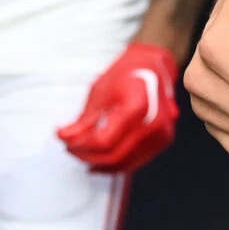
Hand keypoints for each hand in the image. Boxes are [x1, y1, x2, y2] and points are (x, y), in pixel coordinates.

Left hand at [59, 42, 182, 172]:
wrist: (153, 65)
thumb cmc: (127, 73)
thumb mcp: (100, 91)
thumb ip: (84, 119)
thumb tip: (64, 137)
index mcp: (137, 107)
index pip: (104, 141)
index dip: (81, 146)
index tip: (66, 142)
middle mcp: (154, 123)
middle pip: (114, 156)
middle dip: (88, 156)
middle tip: (72, 149)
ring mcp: (161, 134)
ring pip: (124, 164)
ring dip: (100, 164)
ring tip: (84, 154)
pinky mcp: (163, 139)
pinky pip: (136, 161)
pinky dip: (116, 164)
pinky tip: (101, 159)